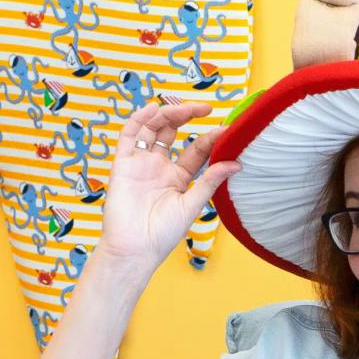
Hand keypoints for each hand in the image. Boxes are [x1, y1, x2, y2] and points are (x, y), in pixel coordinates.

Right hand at [96, 101, 240, 275]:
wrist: (134, 250)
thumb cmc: (163, 234)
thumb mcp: (192, 205)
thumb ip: (210, 182)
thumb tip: (236, 163)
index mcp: (178, 177)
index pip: (196, 149)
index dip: (210, 137)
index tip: (227, 129)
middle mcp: (158, 166)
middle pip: (172, 131)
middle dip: (187, 115)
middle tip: (206, 108)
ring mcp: (140, 163)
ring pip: (151, 128)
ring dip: (167, 113)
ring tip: (184, 108)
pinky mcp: (122, 164)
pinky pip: (128, 136)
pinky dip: (138, 120)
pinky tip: (153, 109)